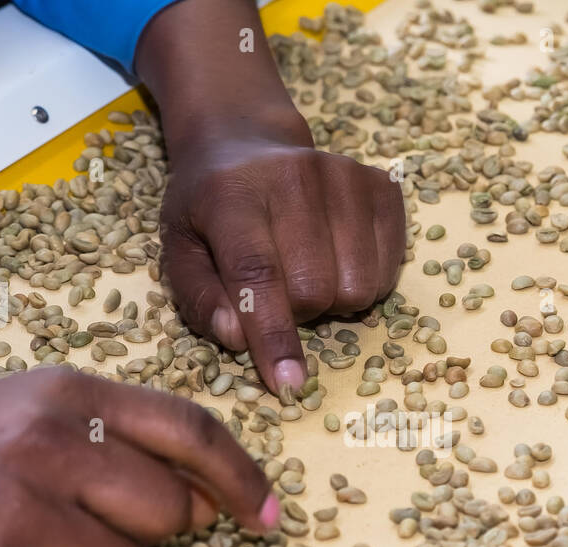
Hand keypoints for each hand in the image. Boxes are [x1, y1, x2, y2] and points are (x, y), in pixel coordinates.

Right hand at [0, 370, 275, 546]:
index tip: (269, 517)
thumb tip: (213, 502)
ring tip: (34, 545)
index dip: (242, 477)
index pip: (190, 429)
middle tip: (91, 523)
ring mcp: (23, 513)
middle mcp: (52, 446)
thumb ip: (123, 438)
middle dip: (149, 532)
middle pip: (172, 513)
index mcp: (70, 395)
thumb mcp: (37, 408)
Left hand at [136, 0, 405, 394]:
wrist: (245, 141)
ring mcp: (345, 177)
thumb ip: (201, 299)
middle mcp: (294, 176)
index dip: (273, 334)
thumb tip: (238, 339)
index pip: (258, 273)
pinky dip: (365, 281)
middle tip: (279, 291)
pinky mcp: (382, 186)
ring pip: (358, 287)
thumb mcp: (179, 249)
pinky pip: (388, 270)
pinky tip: (338, 259)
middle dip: (297, 312)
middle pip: (314, 290)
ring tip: (307, 273)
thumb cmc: (207, 208)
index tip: (286, 384)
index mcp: (232, 193)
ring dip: (333, 301)